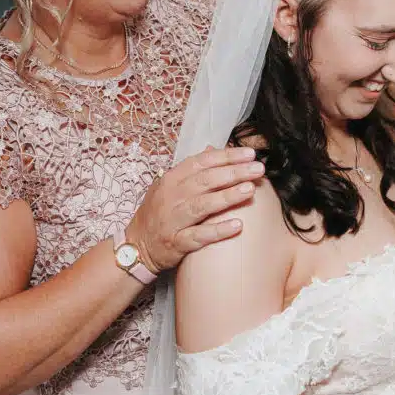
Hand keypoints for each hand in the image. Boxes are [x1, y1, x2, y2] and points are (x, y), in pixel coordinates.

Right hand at [126, 146, 262, 273]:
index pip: (201, 162)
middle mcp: (171, 196)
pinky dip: (218, 230)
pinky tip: (237, 225)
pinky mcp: (176, 242)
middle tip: (258, 169)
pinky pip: (199, 236)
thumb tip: (214, 150)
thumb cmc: (159, 213)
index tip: (249, 154)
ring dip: (227, 197)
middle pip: (205, 181)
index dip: (226, 156)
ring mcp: (172, 219)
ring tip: (249, 190)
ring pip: (202, 205)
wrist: (137, 245)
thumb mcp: (170, 186)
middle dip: (233, 173)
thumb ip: (192, 170)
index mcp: (171, 179)